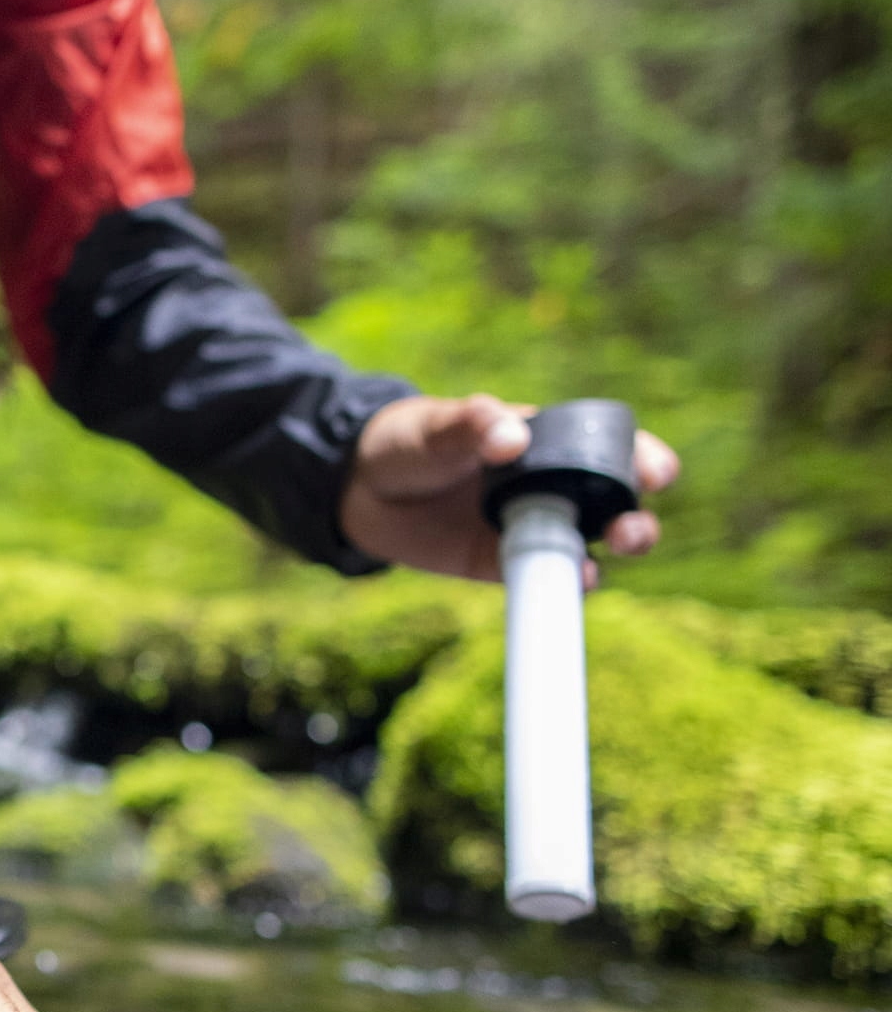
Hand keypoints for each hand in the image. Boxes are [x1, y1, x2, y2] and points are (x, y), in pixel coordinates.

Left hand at [338, 393, 679, 583]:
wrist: (358, 488)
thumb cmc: (408, 441)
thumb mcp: (433, 428)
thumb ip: (468, 426)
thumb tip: (510, 436)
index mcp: (547, 440)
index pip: (612, 447)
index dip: (643, 459)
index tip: (654, 473)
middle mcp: (552, 485)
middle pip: (615, 505)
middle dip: (636, 519)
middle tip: (628, 531)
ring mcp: (531, 526)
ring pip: (588, 547)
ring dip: (608, 556)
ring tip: (608, 556)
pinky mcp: (503, 564)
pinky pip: (544, 577)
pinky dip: (561, 584)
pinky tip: (571, 583)